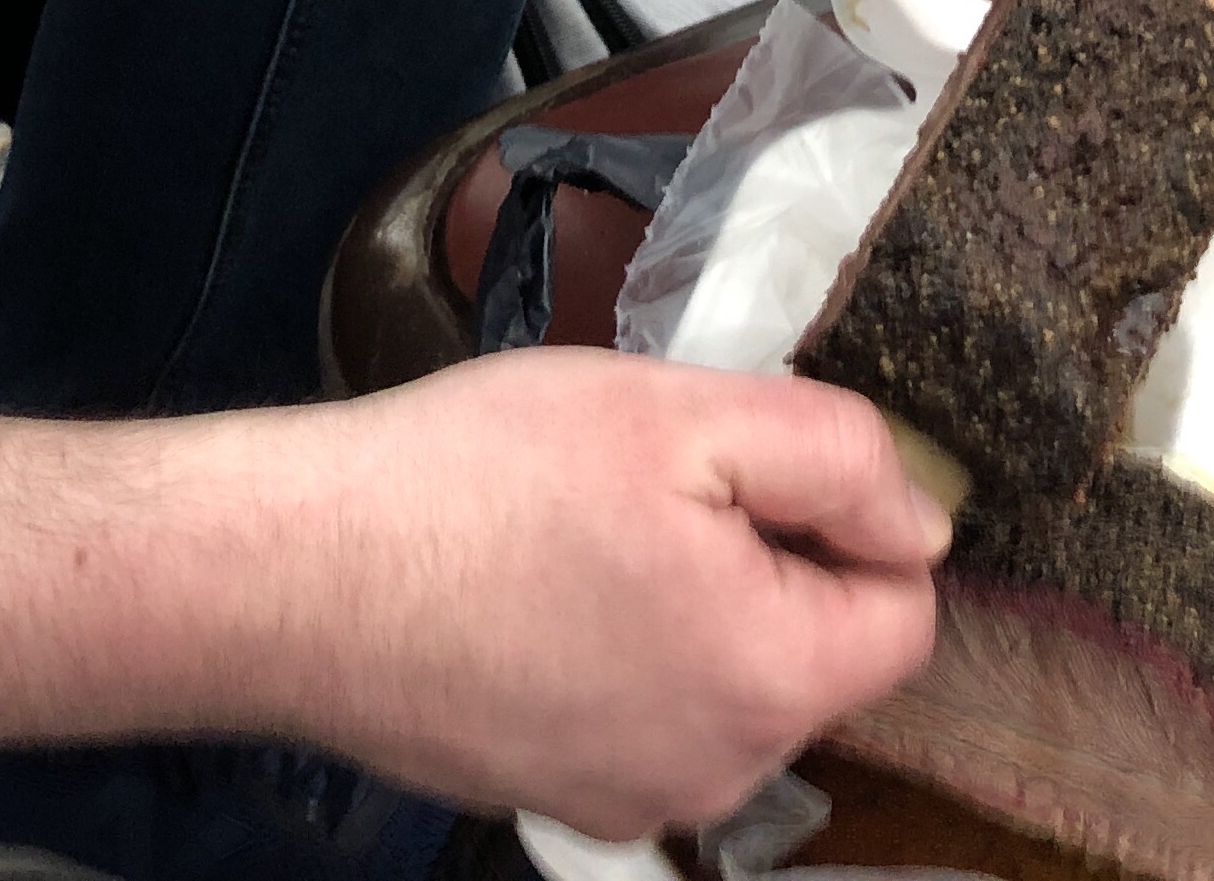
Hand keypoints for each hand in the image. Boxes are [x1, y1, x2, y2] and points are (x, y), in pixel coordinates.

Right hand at [262, 351, 943, 833]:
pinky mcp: (558, 798)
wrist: (294, 573)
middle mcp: (717, 773)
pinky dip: (615, 650)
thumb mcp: (684, 412)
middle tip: (648, 482)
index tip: (751, 463)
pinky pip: (642, 712)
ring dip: (688, 602)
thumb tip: (920, 523)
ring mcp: (631, 800)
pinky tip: (535, 587)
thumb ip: (838, 461)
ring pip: (725, 679)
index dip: (848, 515)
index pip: (904, 612)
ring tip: (582, 531)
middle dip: (762, 557)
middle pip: (812, 651)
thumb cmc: (478, 480)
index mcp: (769, 680)